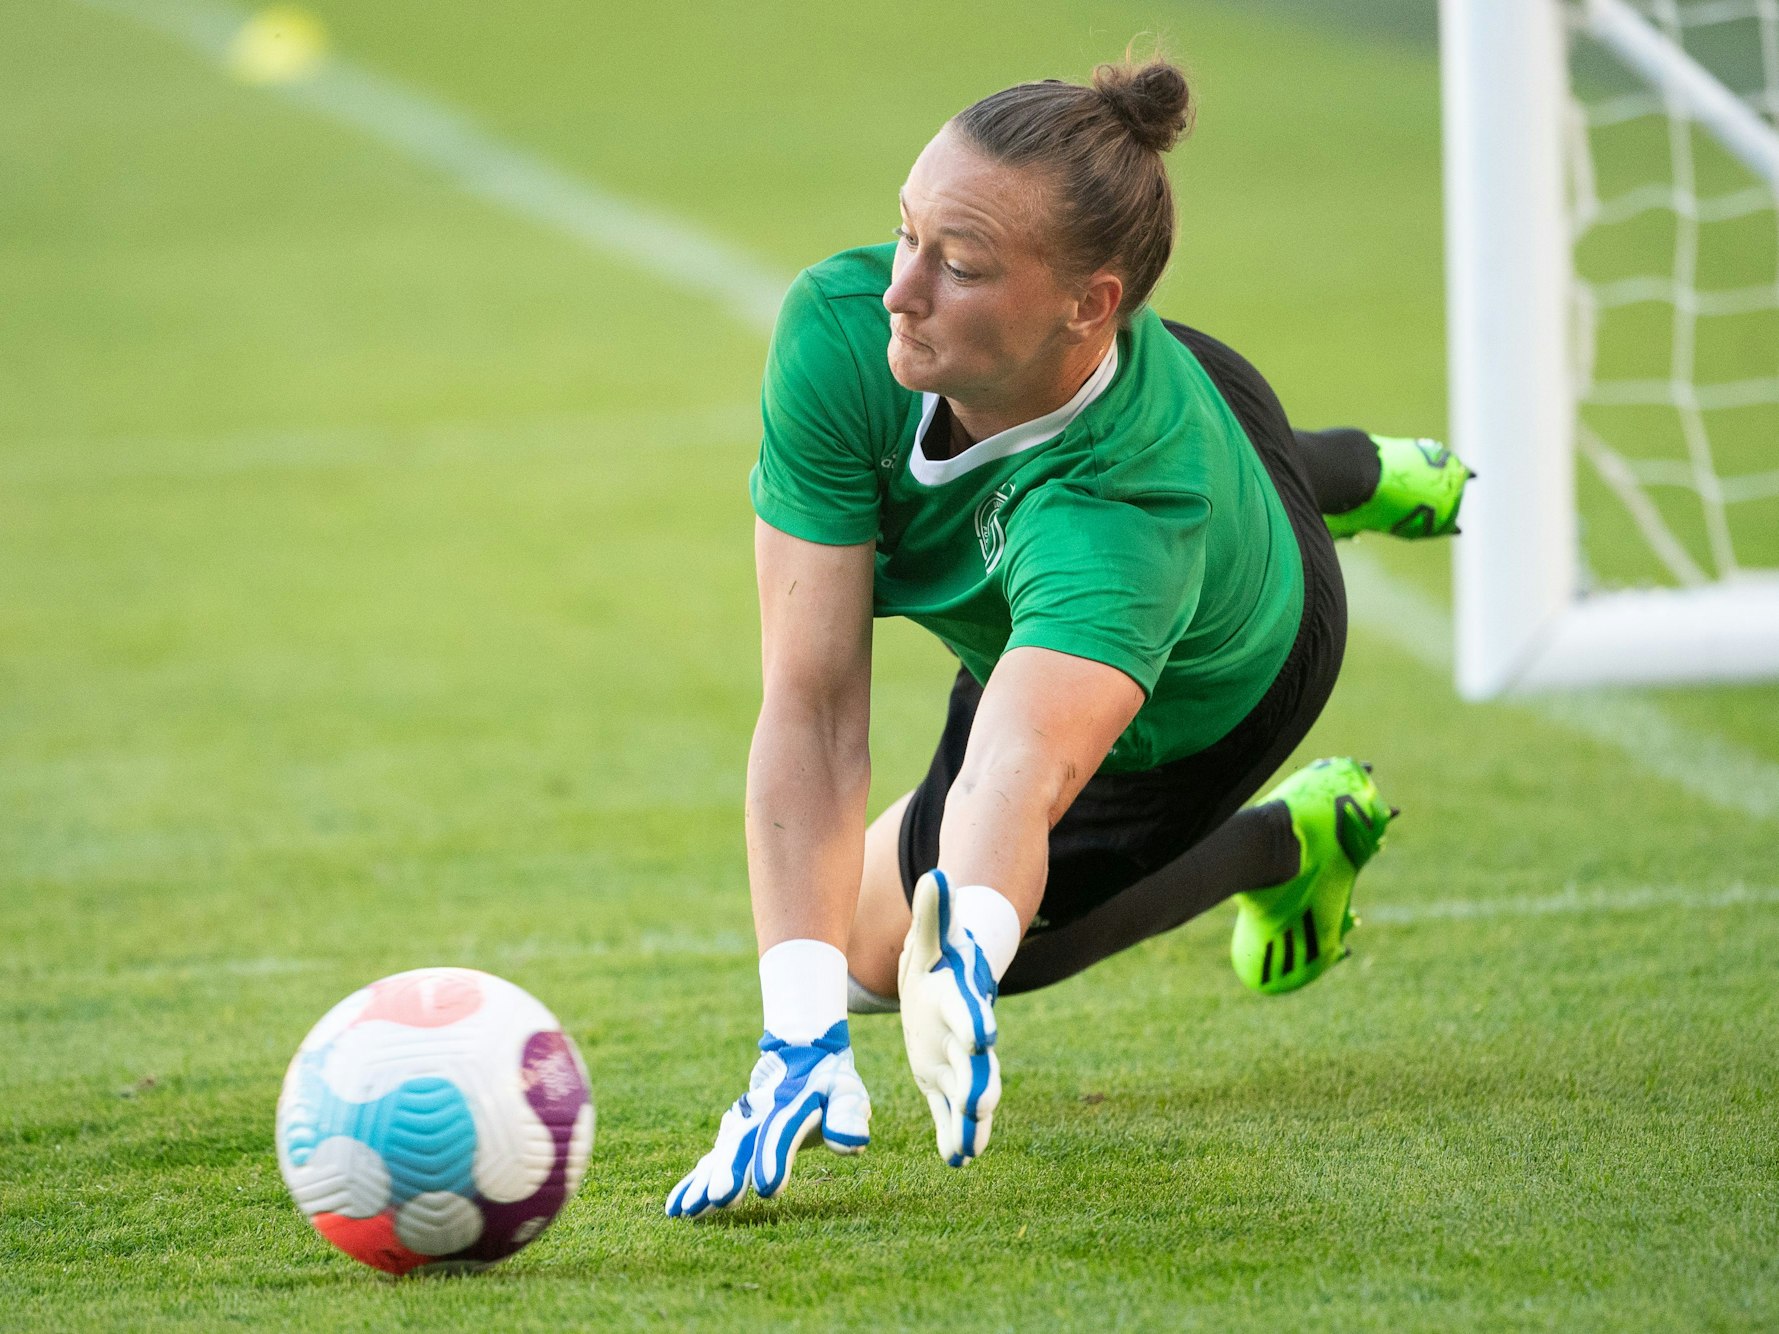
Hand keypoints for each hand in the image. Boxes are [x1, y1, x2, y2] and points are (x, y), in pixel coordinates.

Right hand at [665, 1024, 870, 1217]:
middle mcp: (760, 1114)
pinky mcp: (732, 1135)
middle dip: (730, 1172)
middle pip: (742, 1144)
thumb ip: (849, 1116)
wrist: (800, 1055)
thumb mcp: (848, 1093)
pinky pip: (711, 1160)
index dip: (773, 1157)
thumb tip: (853, 1143)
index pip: (782, 1131)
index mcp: (794, 1103)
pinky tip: (676, 1208)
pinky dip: (693, 1183)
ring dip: (705, 1182)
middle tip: (719, 1199)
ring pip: (722, 1154)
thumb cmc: (830, 1084)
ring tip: (688, 1211)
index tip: (768, 1189)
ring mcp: (743, 1123)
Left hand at [898, 871, 1001, 1166]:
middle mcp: (966, 1037)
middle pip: (978, 1064)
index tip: (981, 1038)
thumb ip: (934, 911)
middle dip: (979, 1086)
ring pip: (968, 1095)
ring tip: (968, 1151)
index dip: (975, 1023)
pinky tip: (957, 1160)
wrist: (946, 980)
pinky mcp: (942, 1080)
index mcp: (962, 1000)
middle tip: (979, 1108)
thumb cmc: (938, 956)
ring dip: (970, 1122)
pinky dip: (954, 1134)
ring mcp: (957, 1062)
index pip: (971, 1011)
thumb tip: (935, 875)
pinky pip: (949, 1112)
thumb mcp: (931, 935)